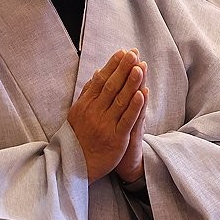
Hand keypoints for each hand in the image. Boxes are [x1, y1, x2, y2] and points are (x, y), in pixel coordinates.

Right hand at [68, 50, 146, 182]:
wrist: (77, 166)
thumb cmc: (79, 137)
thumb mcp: (78, 113)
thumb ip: (88, 93)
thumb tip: (97, 73)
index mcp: (86, 105)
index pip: (101, 80)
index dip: (113, 65)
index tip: (123, 52)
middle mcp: (94, 112)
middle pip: (111, 86)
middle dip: (123, 68)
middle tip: (134, 53)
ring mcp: (105, 125)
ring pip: (120, 100)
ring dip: (131, 83)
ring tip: (140, 67)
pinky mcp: (116, 138)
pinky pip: (127, 120)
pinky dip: (135, 107)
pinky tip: (142, 94)